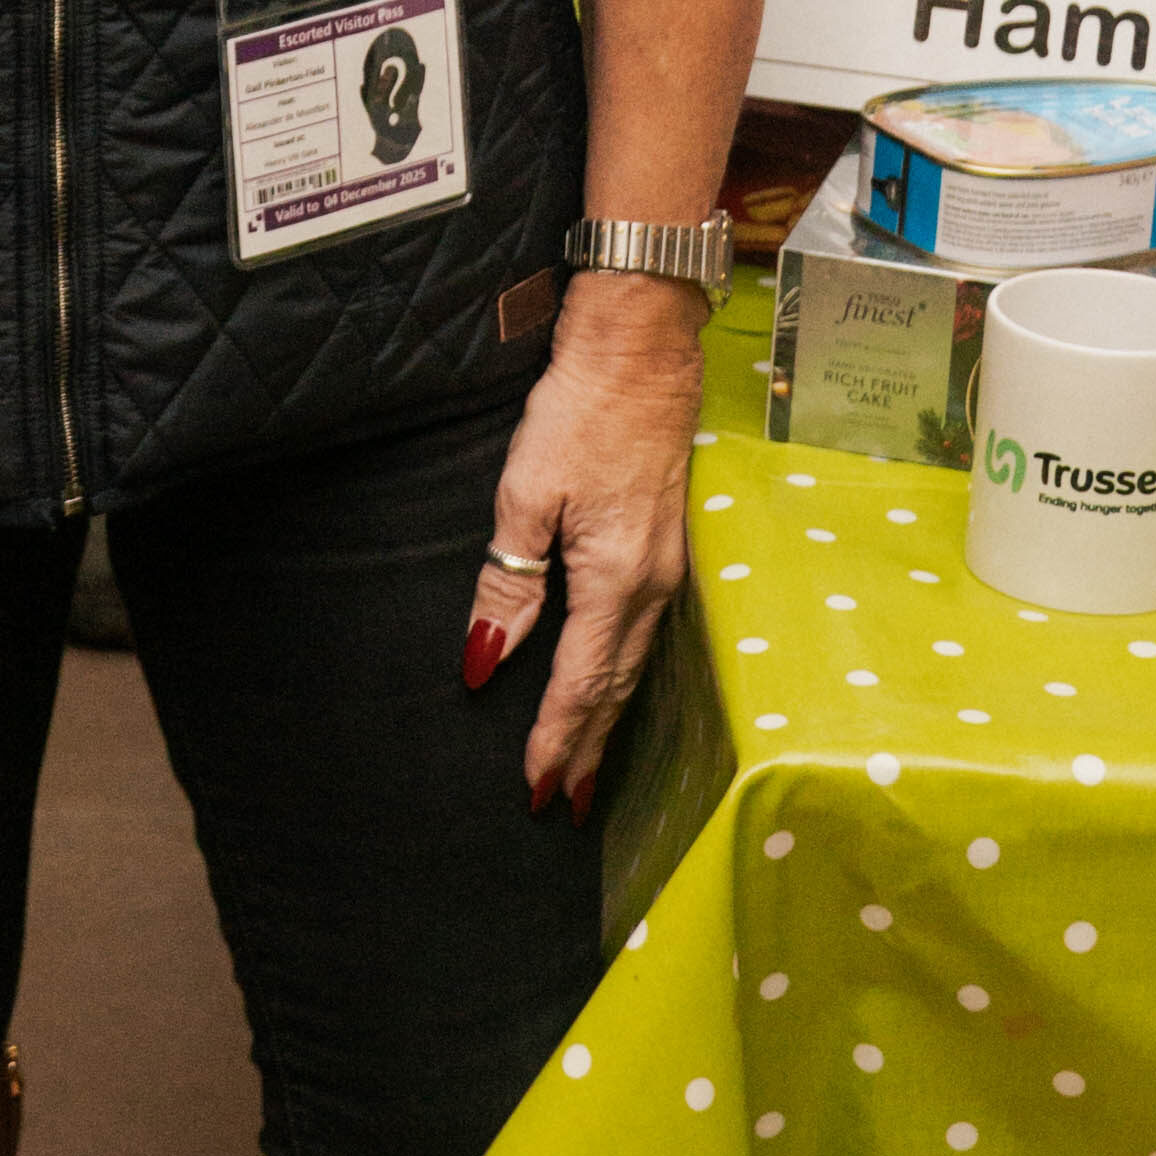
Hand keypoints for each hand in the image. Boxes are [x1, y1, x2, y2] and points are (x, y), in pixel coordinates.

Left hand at [477, 282, 705, 807]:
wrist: (641, 351)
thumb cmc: (580, 411)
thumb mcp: (526, 494)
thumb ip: (509, 582)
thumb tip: (488, 658)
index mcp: (615, 579)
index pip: (579, 681)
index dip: (557, 737)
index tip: (536, 787)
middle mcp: (652, 586)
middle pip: (616, 687)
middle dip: (588, 748)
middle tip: (564, 805)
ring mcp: (668, 568)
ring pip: (635, 665)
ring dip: (609, 720)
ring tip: (587, 768)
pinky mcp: (667, 547)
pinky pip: (645, 635)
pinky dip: (625, 677)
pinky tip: (615, 689)